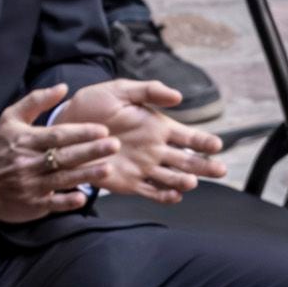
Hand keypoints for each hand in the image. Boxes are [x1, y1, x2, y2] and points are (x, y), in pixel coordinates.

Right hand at [0, 86, 112, 222]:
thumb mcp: (10, 119)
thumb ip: (36, 101)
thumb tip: (63, 87)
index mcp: (26, 140)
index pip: (57, 135)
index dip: (81, 132)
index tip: (102, 130)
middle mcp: (29, 162)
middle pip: (64, 156)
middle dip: (91, 151)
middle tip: (114, 145)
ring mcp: (31, 185)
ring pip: (62, 179)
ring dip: (86, 175)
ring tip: (107, 169)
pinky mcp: (32, 204)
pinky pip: (52, 203)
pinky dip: (67, 201)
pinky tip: (83, 197)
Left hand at [70, 77, 227, 201]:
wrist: (66, 127)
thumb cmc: (94, 105)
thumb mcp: (120, 90)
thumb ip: (149, 91)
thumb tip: (178, 96)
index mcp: (158, 127)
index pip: (188, 137)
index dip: (203, 141)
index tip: (217, 144)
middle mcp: (155, 149)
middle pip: (187, 161)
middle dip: (205, 166)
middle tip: (221, 169)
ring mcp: (144, 168)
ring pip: (172, 178)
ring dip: (183, 181)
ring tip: (191, 182)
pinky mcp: (129, 183)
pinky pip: (151, 192)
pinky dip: (164, 196)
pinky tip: (174, 196)